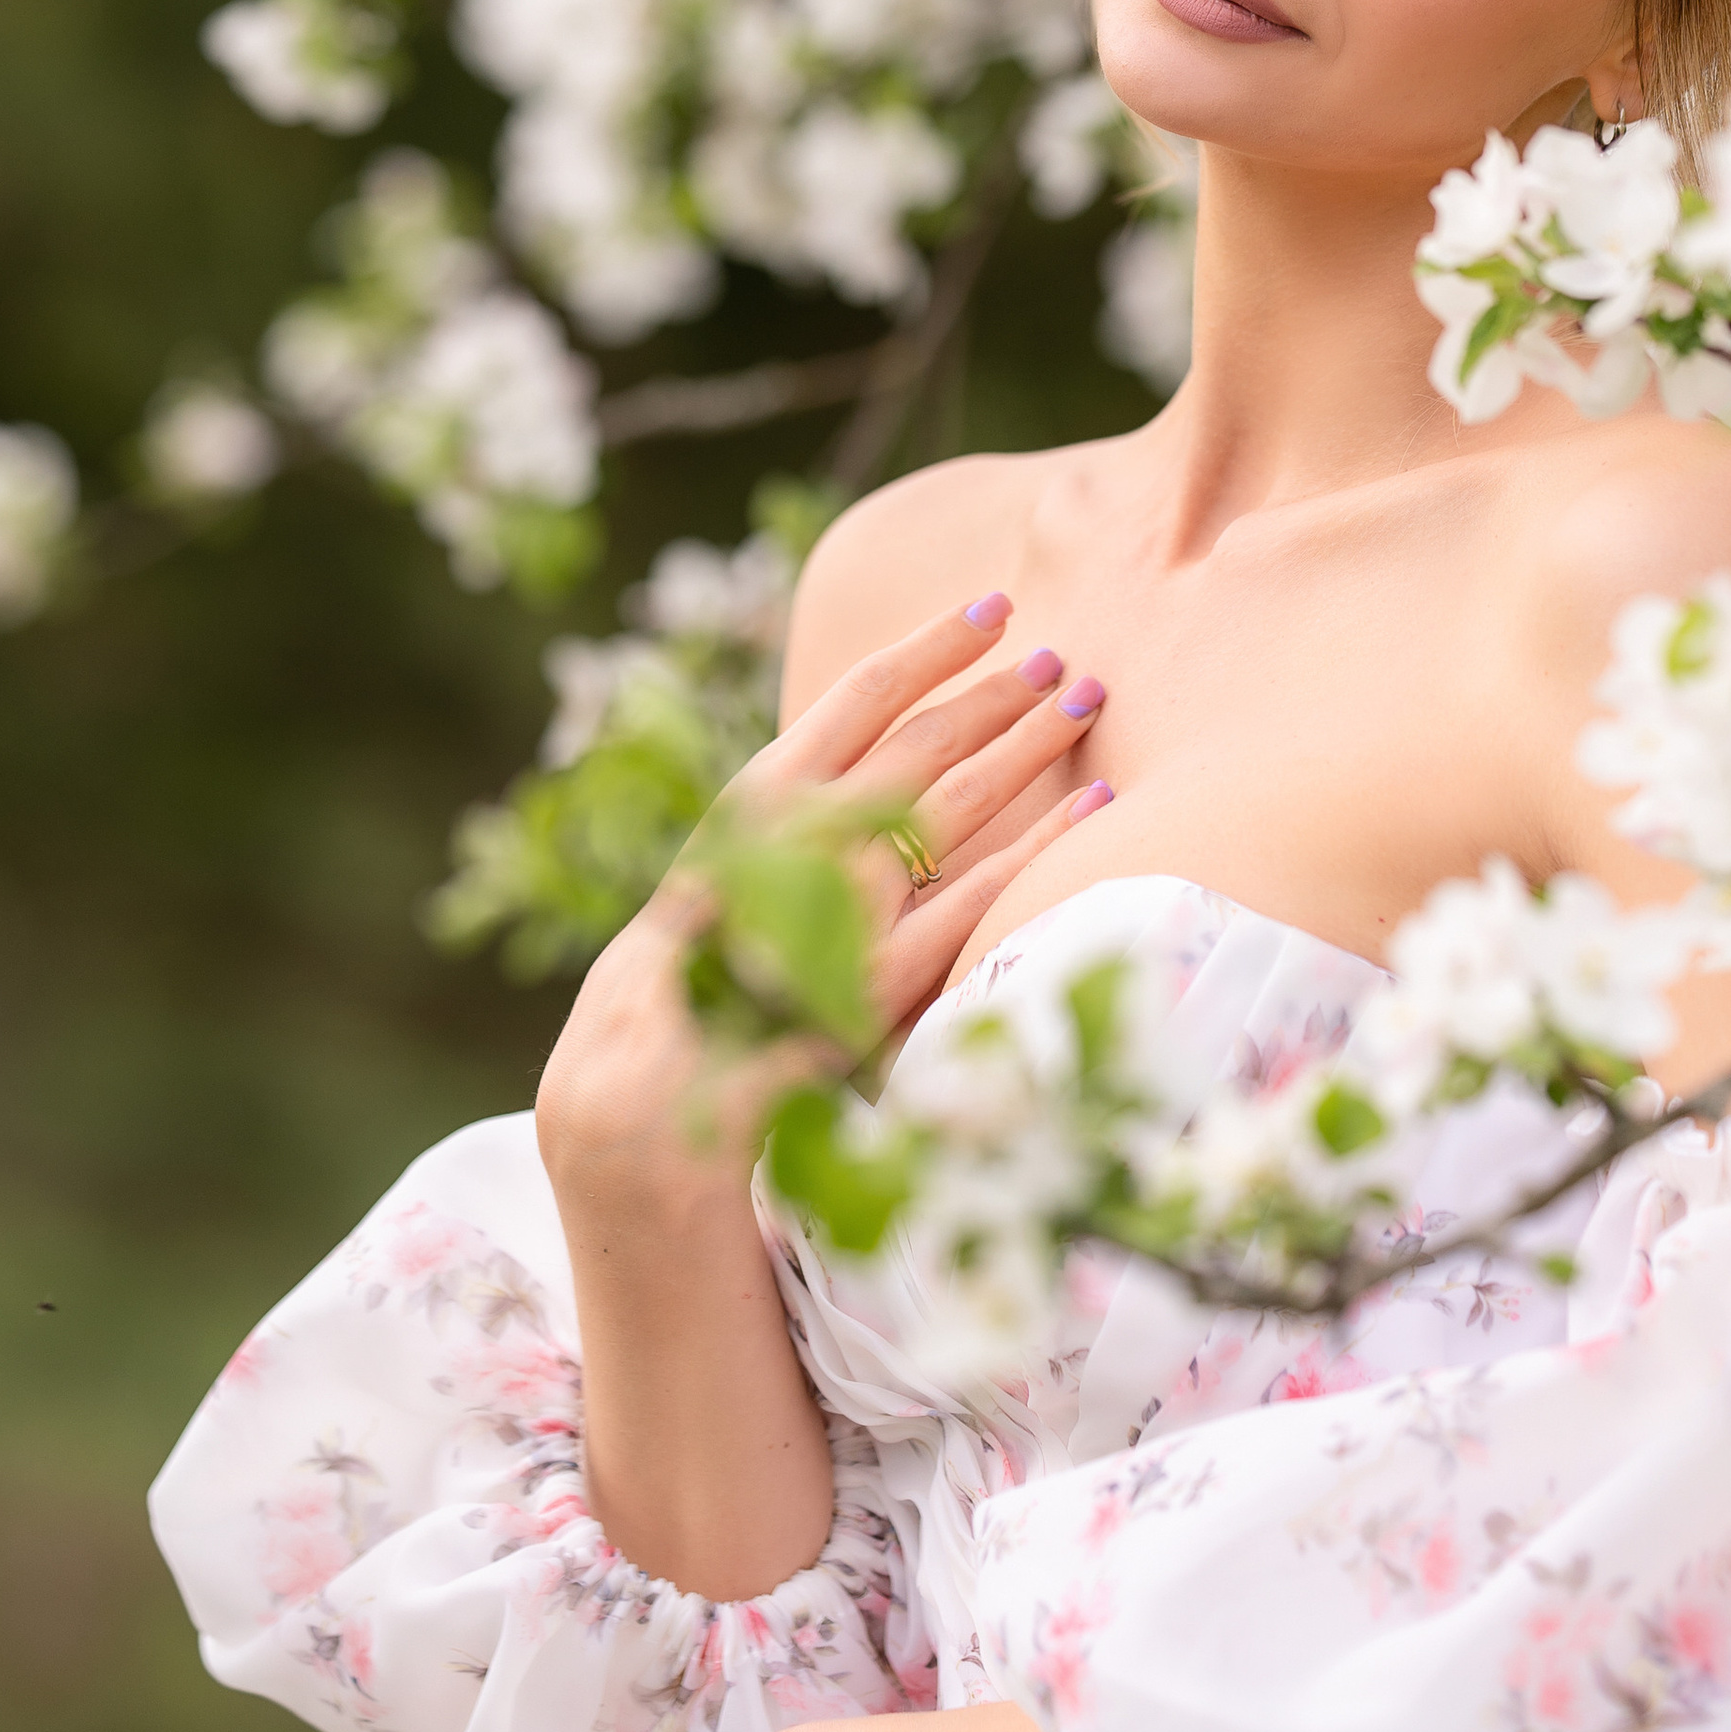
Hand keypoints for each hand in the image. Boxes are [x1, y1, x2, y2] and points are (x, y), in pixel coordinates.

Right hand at [537, 595, 1102, 1227]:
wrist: (635, 1124)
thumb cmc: (696, 1004)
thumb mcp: (735, 897)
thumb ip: (799, 835)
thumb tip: (886, 771)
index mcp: (748, 816)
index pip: (846, 708)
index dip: (921, 652)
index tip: (987, 606)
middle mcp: (783, 852)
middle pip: (909, 751)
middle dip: (988, 695)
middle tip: (1058, 654)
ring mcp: (824, 921)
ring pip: (945, 811)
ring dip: (1021, 750)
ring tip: (1082, 703)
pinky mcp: (864, 994)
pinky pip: (967, 912)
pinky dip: (1037, 855)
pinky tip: (1094, 816)